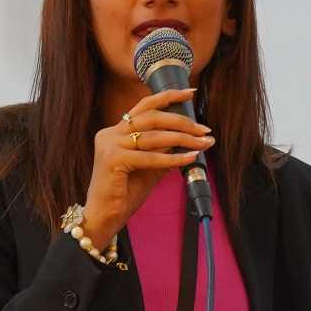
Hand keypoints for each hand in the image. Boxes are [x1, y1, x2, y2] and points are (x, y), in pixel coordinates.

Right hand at [79, 88, 209, 245]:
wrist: (105, 217)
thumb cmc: (125, 194)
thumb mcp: (150, 168)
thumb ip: (164, 151)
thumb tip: (191, 140)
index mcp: (115, 131)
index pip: (144, 107)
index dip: (167, 96)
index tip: (190, 93)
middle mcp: (110, 134)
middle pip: (152, 118)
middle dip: (182, 121)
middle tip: (204, 129)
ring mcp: (109, 145)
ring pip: (154, 136)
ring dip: (183, 139)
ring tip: (203, 143)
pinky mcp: (113, 160)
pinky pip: (150, 156)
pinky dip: (173, 158)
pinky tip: (190, 158)